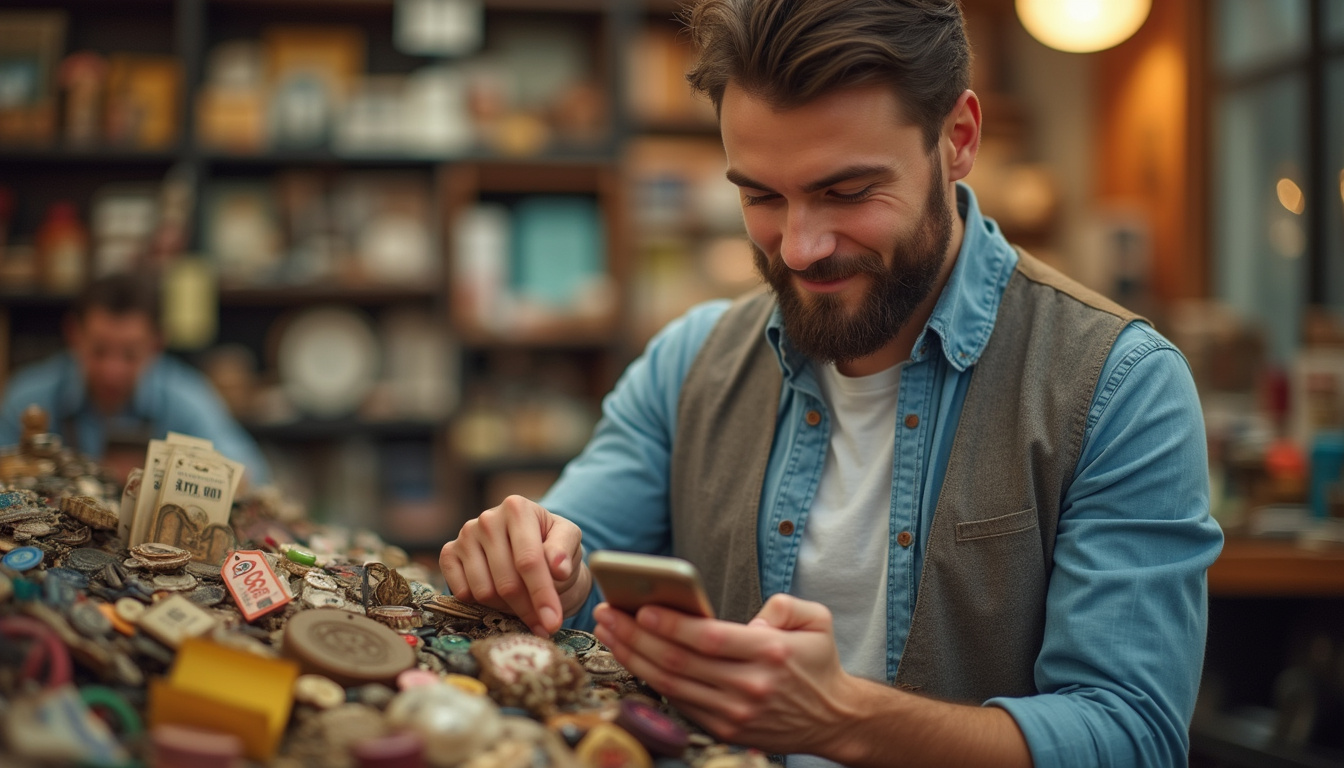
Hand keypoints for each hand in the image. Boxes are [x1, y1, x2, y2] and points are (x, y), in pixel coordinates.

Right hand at [439, 495, 590, 635]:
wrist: (529, 547)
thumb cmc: (551, 544)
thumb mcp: (569, 541)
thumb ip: (565, 551)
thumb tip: (559, 568)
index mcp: (517, 509)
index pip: (528, 561)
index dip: (542, 595)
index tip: (553, 623)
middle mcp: (487, 519)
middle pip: (506, 581)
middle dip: (528, 610)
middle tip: (543, 626)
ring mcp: (465, 536)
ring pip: (483, 592)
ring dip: (506, 609)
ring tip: (523, 605)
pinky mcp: (449, 554)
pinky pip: (461, 593)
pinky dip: (481, 605)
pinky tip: (499, 599)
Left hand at [592, 593, 858, 756]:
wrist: (833, 718)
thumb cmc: (817, 662)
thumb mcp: (815, 620)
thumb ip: (783, 605)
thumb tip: (744, 619)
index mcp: (770, 653)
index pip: (708, 638)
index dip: (670, 624)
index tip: (640, 607)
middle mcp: (750, 687)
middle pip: (679, 661)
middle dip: (636, 636)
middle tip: (608, 614)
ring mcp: (735, 713)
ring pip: (671, 684)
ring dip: (633, 658)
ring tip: (610, 633)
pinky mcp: (725, 729)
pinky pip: (679, 703)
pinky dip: (650, 681)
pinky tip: (632, 659)